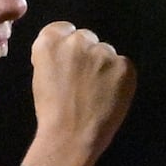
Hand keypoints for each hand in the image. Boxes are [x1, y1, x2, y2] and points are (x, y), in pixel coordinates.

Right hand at [29, 20, 135, 155]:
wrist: (70, 136)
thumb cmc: (51, 112)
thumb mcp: (41, 76)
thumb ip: (54, 57)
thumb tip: (66, 54)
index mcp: (49, 42)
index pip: (63, 29)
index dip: (67, 44)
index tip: (69, 61)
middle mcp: (77, 41)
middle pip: (86, 38)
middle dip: (86, 54)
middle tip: (83, 79)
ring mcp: (103, 52)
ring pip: (106, 52)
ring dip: (103, 66)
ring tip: (96, 92)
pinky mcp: (124, 65)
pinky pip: (123, 66)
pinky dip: (119, 79)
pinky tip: (109, 96)